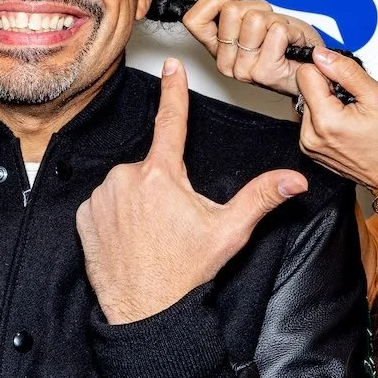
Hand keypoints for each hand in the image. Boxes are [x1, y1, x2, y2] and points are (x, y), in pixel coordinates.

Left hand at [77, 58, 307, 324]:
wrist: (144, 311)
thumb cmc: (183, 274)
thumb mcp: (228, 232)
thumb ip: (260, 197)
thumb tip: (293, 180)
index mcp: (162, 175)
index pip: (171, 121)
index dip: (174, 91)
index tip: (171, 66)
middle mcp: (126, 178)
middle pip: (152, 169)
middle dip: (163, 189)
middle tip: (173, 225)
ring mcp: (101, 196)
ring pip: (126, 187)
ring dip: (139, 203)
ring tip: (151, 236)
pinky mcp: (84, 216)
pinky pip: (103, 205)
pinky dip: (116, 217)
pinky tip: (129, 240)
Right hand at [181, 0, 322, 95]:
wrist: (310, 71)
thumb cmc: (286, 46)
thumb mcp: (254, 21)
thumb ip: (234, 11)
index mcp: (217, 49)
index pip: (193, 20)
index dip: (214, 0)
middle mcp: (225, 63)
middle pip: (231, 11)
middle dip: (256, 7)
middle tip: (268, 23)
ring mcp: (243, 70)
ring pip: (255, 19)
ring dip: (275, 20)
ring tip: (281, 35)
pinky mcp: (264, 73)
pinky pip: (277, 31)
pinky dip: (291, 30)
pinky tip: (292, 43)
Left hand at [296, 48, 377, 193]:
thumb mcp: (377, 96)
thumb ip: (346, 71)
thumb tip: (322, 54)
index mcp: (324, 122)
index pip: (305, 74)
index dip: (328, 71)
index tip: (345, 82)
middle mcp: (310, 136)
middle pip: (306, 89)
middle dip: (329, 88)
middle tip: (355, 103)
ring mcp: (309, 146)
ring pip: (309, 103)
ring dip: (328, 103)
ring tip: (353, 116)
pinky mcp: (311, 150)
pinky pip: (312, 120)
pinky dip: (327, 117)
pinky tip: (347, 125)